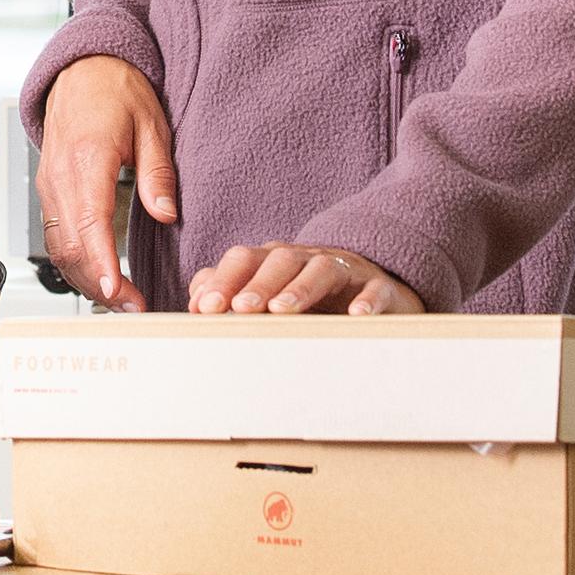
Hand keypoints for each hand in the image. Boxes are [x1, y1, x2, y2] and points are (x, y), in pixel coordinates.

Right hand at [36, 55, 175, 309]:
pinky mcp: (48, 191)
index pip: (89, 221)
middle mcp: (60, 175)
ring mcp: (49, 185)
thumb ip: (157, 173)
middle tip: (134, 308)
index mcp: (87, 157)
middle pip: (70, 245)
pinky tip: (98, 277)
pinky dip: (74, 263)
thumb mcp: (152, 125)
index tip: (117, 291)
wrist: (82, 71)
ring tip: (121, 301)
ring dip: (85, 279)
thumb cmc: (117, 92)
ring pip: (58, 247)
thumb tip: (165, 214)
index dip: (101, 262)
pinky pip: (55, 237)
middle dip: (99, 284)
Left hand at [187, 244, 423, 316]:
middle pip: (280, 260)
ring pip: (322, 269)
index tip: (205, 307)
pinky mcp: (379, 286)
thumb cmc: (315, 296)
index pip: (245, 259)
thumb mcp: (273, 293)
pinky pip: (374, 289)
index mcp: (277, 259)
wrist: (378, 289)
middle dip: (258, 283)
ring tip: (282, 310)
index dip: (224, 279)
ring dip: (300, 288)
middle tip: (239, 308)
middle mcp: (308, 258)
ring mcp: (345, 270)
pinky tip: (356, 316)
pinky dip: (367, 301)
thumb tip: (196, 301)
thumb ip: (233, 291)